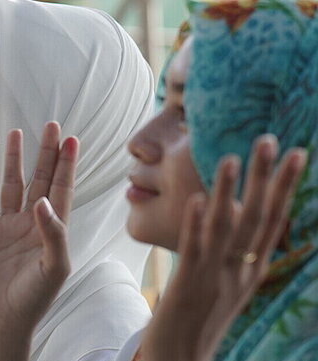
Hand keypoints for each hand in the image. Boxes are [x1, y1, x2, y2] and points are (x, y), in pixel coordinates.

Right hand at [0, 123, 77, 340]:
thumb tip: (43, 201)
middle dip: (45, 153)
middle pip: (39, 179)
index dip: (67, 165)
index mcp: (51, 230)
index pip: (61, 189)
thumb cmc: (33, 299)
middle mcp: (30, 223)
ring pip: (10, 185)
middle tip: (51, 124)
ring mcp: (5, 227)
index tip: (71, 139)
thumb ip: (53, 233)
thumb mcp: (53, 267)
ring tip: (15, 133)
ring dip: (13, 160)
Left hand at [141, 135, 306, 360]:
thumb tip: (236, 211)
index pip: (273, 220)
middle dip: (266, 179)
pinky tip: (198, 200)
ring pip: (226, 228)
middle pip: (257, 218)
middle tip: (271, 140)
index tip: (296, 152)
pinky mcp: (188, 284)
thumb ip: (236, 249)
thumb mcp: (228, 279)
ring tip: (233, 157)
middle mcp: (240, 270)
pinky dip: (197, 224)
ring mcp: (215, 276)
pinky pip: (193, 250)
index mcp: (252, 267)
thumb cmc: (202, 313)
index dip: (284, 186)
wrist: (182, 355)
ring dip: (229, 192)